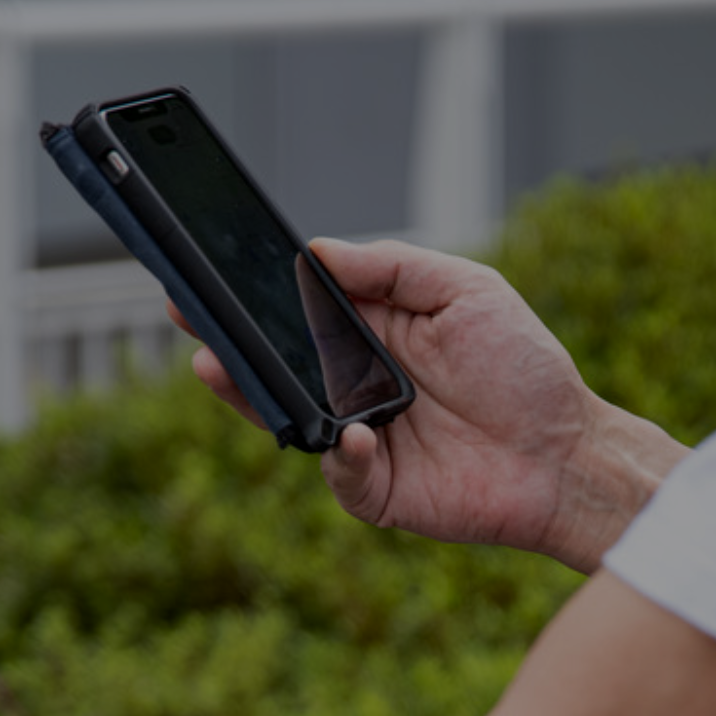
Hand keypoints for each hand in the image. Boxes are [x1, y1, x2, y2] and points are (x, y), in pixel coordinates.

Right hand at [169, 238, 688, 572]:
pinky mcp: (375, 486)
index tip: (222, 272)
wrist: (564, 452)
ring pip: (291, 417)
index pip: (304, 312)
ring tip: (217, 364)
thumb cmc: (521, 367)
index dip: (263, 295)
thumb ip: (394, 268)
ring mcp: (361, 435)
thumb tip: (319, 251)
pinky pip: (340, 473)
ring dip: (249, 395)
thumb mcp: (466, 291)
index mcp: (375, 335)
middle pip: (283, 364)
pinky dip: (341, 456)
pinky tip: (354, 435)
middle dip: (234, 340)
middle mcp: (357, 384)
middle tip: (188, 311)